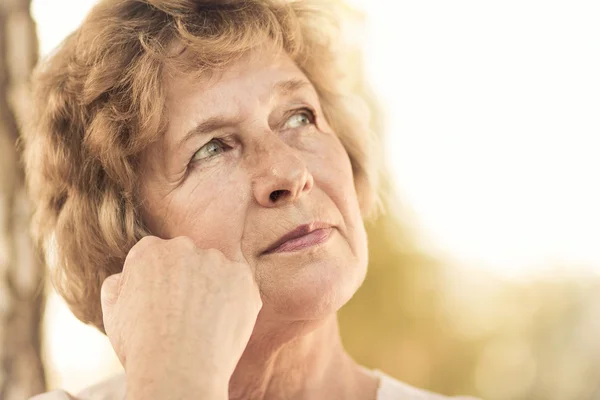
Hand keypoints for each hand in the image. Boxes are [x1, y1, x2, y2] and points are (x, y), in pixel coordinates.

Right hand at [100, 236, 261, 398]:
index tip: (163, 304)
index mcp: (148, 250)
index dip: (161, 282)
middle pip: (188, 258)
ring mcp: (216, 260)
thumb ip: (119, 283)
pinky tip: (222, 323)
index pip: (158, 255)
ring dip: (213, 288)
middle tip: (185, 315)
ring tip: (204, 323)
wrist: (178, 370)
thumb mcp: (113, 312)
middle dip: (187, 280)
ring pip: (216, 270)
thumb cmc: (141, 346)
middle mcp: (183, 247)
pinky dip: (236, 300)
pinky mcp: (242, 276)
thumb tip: (127, 275)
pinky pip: (240, 284)